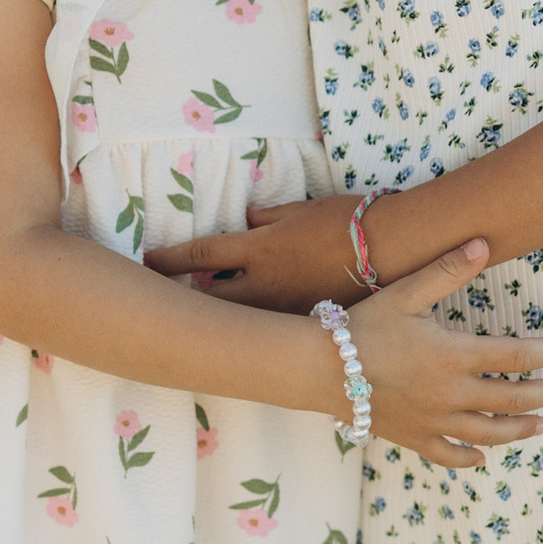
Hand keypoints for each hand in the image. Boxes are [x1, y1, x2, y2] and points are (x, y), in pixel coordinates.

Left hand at [148, 192, 354, 314]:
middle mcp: (265, 284)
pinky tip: (256, 334)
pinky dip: (260, 328)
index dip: (168, 259)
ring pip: (239, 320)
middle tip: (164, 302)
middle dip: (187, 300)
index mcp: (260, 249)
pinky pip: (273, 330)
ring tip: (208, 319)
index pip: (200, 254)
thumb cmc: (351, 220)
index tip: (146, 263)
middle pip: (210, 298)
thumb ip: (270, 217)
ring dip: (224, 317)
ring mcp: (284, 310)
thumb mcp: (304, 209)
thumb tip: (248, 218)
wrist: (397, 248)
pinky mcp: (307, 327)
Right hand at [345, 242, 542, 467]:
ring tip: (541, 426)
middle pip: (512, 398)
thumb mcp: (406, 293)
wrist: (320, 369)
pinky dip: (469, 458)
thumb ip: (447, 270)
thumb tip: (482, 243)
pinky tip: (483, 457)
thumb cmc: (363, 326)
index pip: (516, 356)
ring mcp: (433, 421)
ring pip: (488, 432)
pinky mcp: (413, 437)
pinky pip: (449, 455)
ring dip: (519, 429)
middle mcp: (450, 394)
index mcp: (454, 356)